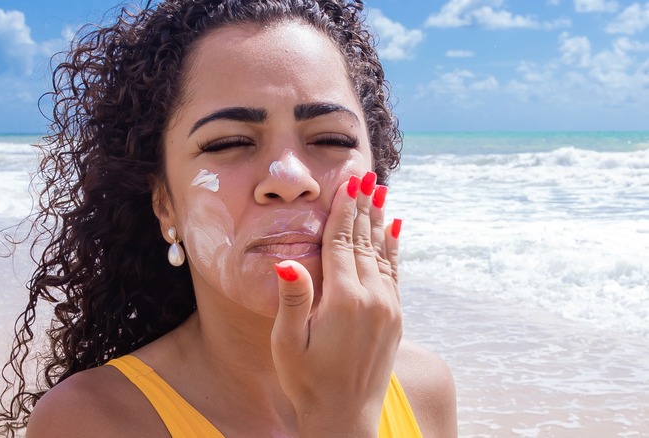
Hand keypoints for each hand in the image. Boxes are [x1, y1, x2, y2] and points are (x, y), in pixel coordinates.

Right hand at [271, 171, 402, 436]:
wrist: (346, 417)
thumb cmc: (307, 381)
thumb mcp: (288, 343)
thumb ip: (292, 299)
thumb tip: (287, 262)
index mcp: (343, 299)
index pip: (342, 242)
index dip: (344, 209)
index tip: (349, 182)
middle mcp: (372, 298)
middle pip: (365, 240)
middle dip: (364, 206)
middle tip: (367, 175)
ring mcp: (388, 308)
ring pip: (383, 253)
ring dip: (380, 221)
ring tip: (381, 193)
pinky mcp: (395, 318)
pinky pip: (395, 272)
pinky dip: (393, 248)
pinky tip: (395, 231)